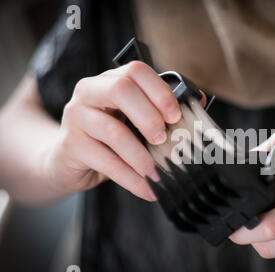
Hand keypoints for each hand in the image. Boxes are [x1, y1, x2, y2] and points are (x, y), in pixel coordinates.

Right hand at [39, 61, 203, 200]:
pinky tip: (147, 189)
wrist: (68, 161)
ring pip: (114, 131)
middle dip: (149, 117)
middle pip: (121, 90)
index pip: (136, 71)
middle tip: (164, 140)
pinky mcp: (71, 144)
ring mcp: (76, 116)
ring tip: (159, 173)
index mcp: (110, 80)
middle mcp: (90, 92)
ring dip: (142, 157)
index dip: (160, 92)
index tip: (176, 116)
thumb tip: (198, 102)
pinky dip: (132, 179)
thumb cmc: (109, 139)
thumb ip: (160, 112)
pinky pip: (106, 162)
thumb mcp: (134, 121)